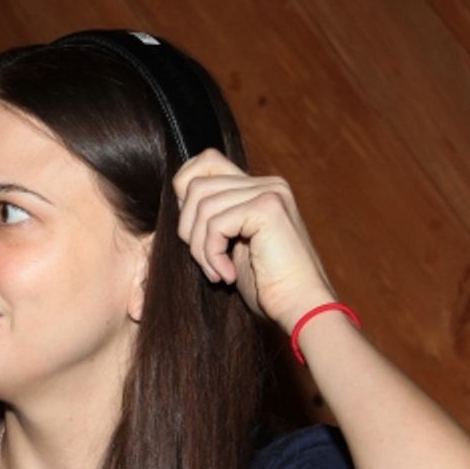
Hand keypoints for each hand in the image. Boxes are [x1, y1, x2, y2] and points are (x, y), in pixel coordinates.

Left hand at [172, 149, 335, 333]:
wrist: (300, 307)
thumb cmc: (267, 287)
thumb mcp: (231, 248)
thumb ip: (211, 221)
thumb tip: (169, 211)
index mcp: (258, 188)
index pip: (206, 161)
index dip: (184, 189)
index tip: (190, 230)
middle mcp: (266, 183)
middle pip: (196, 186)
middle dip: (188, 230)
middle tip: (206, 262)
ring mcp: (269, 192)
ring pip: (202, 206)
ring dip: (200, 248)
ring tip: (217, 272)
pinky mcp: (266, 208)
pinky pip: (215, 224)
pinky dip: (212, 254)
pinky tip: (227, 276)